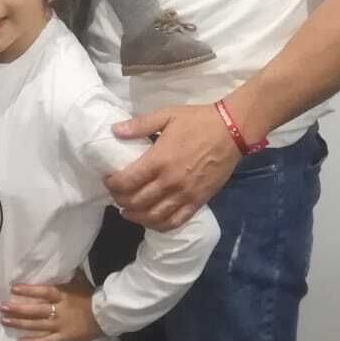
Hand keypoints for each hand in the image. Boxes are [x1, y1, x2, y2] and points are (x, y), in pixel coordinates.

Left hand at [1, 271, 101, 340]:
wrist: (106, 316)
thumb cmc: (91, 296)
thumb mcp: (81, 281)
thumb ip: (70, 273)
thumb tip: (65, 259)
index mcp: (63, 295)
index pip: (43, 291)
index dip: (28, 290)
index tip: (13, 288)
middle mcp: (59, 310)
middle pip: (35, 310)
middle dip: (18, 308)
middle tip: (2, 307)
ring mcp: (60, 325)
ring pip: (36, 325)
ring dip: (20, 323)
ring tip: (5, 321)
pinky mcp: (63, 337)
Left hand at [106, 104, 237, 230]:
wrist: (231, 131)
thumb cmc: (198, 121)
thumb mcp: (167, 115)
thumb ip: (140, 124)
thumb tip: (115, 130)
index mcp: (159, 160)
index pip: (127, 181)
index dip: (113, 184)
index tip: (108, 180)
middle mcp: (169, 182)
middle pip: (136, 201)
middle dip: (121, 200)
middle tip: (116, 195)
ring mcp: (184, 194)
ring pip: (153, 216)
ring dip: (136, 216)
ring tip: (128, 211)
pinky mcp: (198, 202)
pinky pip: (175, 221)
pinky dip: (159, 225)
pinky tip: (151, 221)